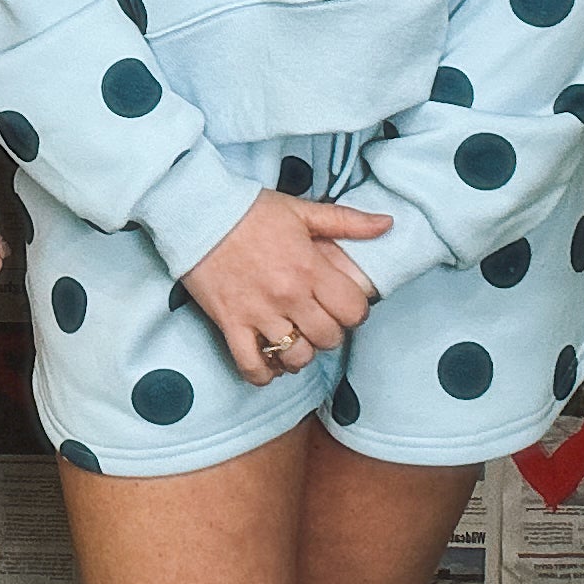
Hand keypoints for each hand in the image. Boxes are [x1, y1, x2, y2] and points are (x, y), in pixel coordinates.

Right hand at [179, 188, 391, 386]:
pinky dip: (264, 373)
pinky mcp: (230, 324)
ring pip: (295, 357)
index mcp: (309, 267)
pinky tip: (269, 361)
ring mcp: (258, 313)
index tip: (342, 304)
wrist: (197, 212)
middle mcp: (288, 295)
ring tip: (294, 339)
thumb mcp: (301, 211)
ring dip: (300, 354)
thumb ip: (347, 221)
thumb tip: (387, 223)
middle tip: (317, 320)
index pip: (353, 311)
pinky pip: (252, 366)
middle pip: (328, 338)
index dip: (354, 311)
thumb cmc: (250, 210)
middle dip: (329, 332)